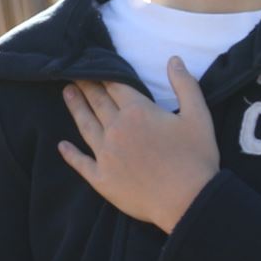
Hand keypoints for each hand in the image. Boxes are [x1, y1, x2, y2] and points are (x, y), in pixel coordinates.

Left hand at [56, 60, 219, 232]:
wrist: (188, 201)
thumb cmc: (196, 158)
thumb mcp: (199, 116)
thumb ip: (185, 85)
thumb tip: (173, 60)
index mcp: (137, 112)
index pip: (115, 86)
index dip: (104, 74)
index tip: (93, 66)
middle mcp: (116, 129)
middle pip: (97, 102)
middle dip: (86, 86)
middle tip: (73, 74)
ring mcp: (105, 155)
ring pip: (85, 126)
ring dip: (75, 108)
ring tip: (67, 94)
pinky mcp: (101, 179)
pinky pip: (81, 163)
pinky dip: (70, 154)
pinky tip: (61, 146)